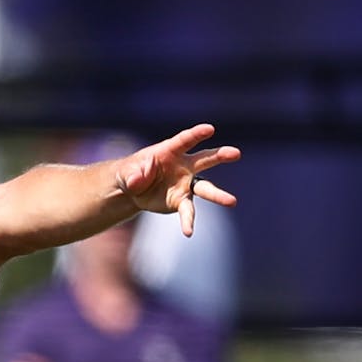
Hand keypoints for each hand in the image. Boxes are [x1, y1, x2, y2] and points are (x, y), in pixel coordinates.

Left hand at [114, 124, 240, 235]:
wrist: (132, 190)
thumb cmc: (131, 173)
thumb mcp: (126, 172)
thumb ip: (132, 175)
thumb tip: (137, 181)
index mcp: (170, 151)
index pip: (185, 140)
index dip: (196, 134)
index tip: (210, 129)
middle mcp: (184, 166)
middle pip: (205, 159)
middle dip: (219, 155)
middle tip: (235, 153)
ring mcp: (186, 184)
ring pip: (204, 188)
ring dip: (217, 195)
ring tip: (232, 202)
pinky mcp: (181, 200)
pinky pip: (187, 211)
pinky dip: (187, 221)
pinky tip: (188, 232)